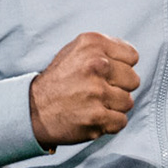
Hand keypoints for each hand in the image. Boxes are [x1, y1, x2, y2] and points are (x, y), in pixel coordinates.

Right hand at [29, 33, 140, 147]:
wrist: (33, 108)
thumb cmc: (60, 79)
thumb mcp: (77, 50)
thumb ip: (106, 49)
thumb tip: (132, 58)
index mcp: (93, 44)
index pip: (132, 57)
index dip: (120, 67)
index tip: (104, 74)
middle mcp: (96, 64)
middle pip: (133, 80)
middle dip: (118, 88)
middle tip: (96, 91)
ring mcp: (97, 91)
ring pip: (128, 102)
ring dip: (113, 107)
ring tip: (92, 104)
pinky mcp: (97, 116)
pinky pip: (121, 121)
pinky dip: (109, 123)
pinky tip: (93, 117)